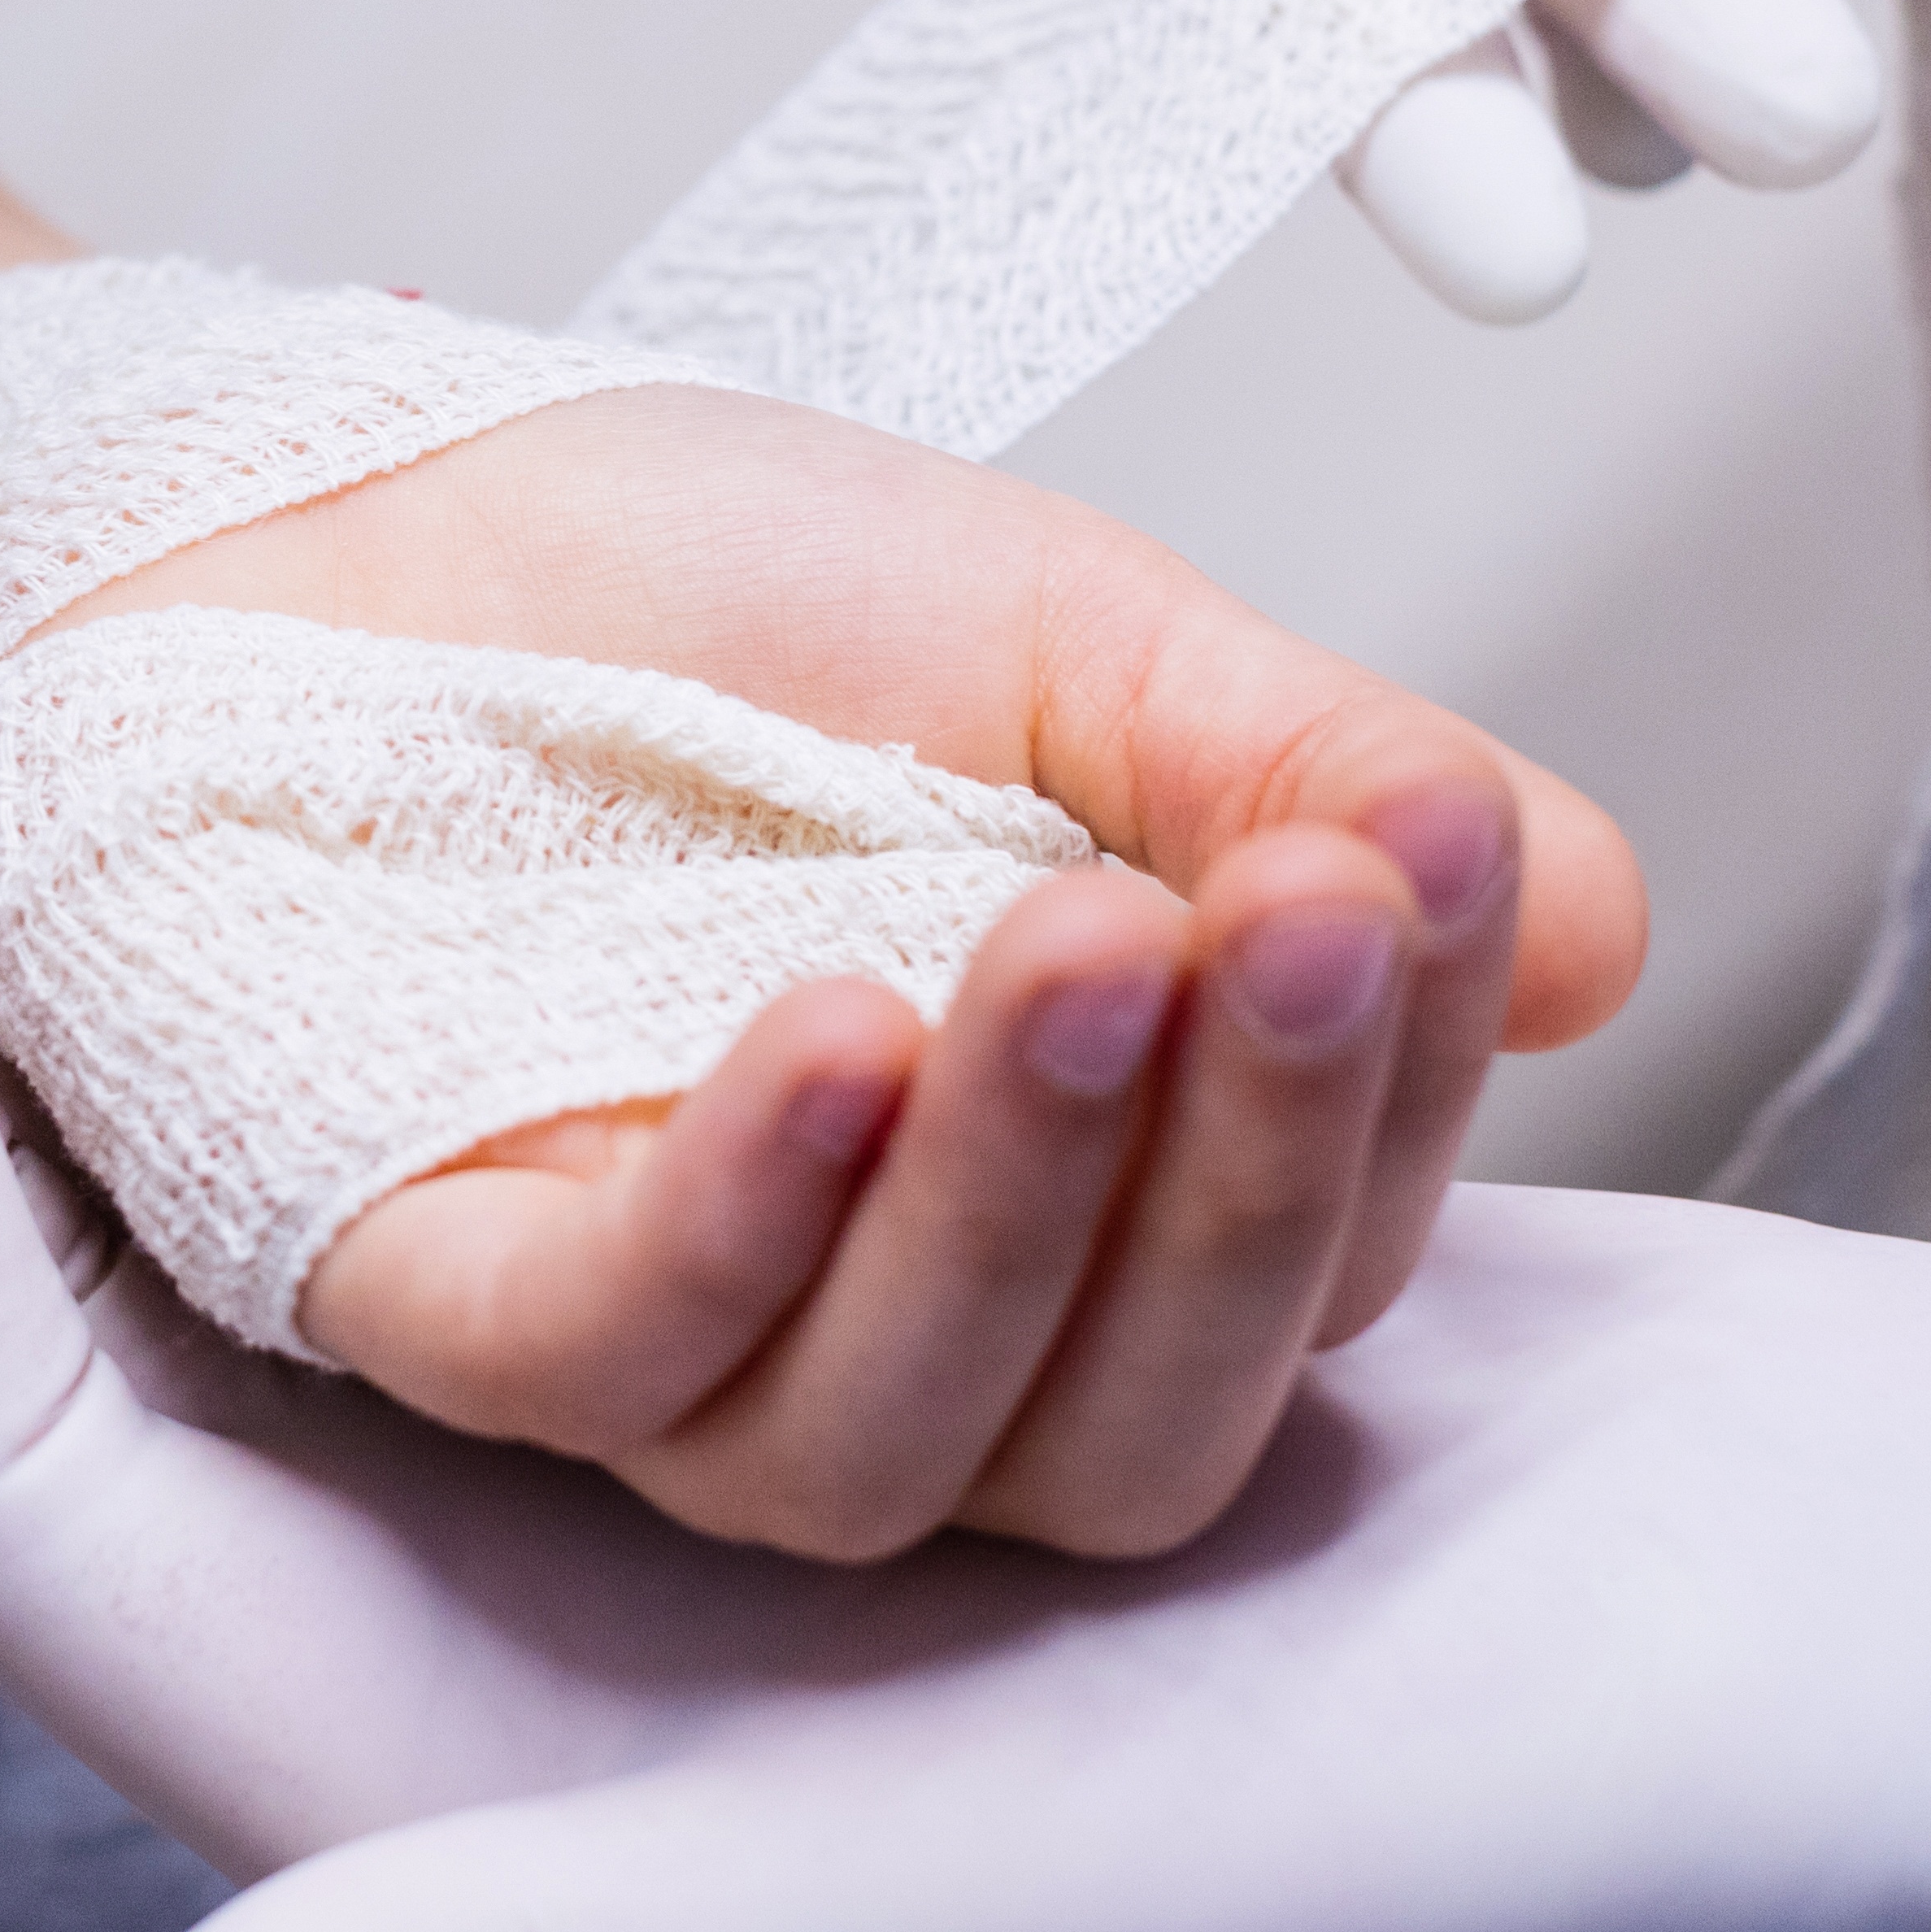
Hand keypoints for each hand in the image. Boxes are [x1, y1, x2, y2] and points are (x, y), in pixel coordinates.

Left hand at [0, 546, 1930, 1931]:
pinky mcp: (900, 1242)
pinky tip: (560, 676)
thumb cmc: (1402, 1879)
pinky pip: (679, 991)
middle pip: (14, 1168)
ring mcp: (688, 1386)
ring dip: (398, 836)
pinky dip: (640, 831)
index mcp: (397, 1746)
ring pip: (398, 1052)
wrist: (1860, 1696)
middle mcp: (485, 1568)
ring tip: (519, 655)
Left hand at [82, 382, 1629, 1557]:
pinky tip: (837, 1044)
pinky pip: (613, 1366)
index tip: (1426, 850)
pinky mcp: (432, 1301)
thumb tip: (1587, 927)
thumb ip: (1310, 775)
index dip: (1400, 1077)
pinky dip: (750, 1220)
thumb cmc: (686, 584)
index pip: (1306, 1247)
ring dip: (1023, 1204)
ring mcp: (665, 1342)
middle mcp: (896, 1321)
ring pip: (900, 1441)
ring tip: (1080, 943)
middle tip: (1304, 907)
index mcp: (1076, 1187)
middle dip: (1251, 1166)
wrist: (342, 491)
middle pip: (1140, 1419)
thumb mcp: (1064, 634)